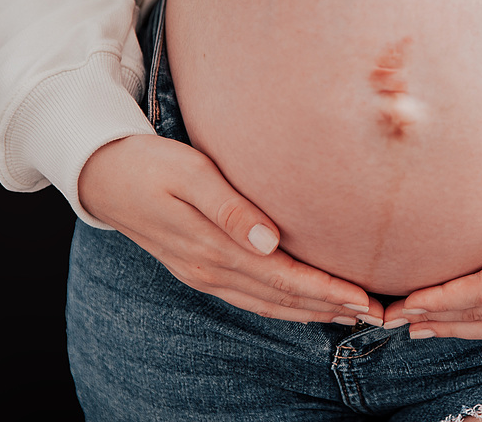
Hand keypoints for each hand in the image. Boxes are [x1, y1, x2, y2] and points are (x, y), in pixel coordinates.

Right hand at [78, 134, 381, 323]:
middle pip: (282, 298)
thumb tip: (269, 242)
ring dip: (312, 313)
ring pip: (268, 304)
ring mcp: (203, 275)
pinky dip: (285, 306)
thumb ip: (230, 208)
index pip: (283, 278)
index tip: (364, 299)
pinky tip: (305, 306)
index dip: (326, 291)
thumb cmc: (151, 164)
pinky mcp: (201, 270)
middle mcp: (210, 270)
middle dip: (331, 309)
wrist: (103, 175)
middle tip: (378, 316)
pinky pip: (252, 298)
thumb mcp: (190, 175)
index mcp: (212, 248)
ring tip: (354, 316)